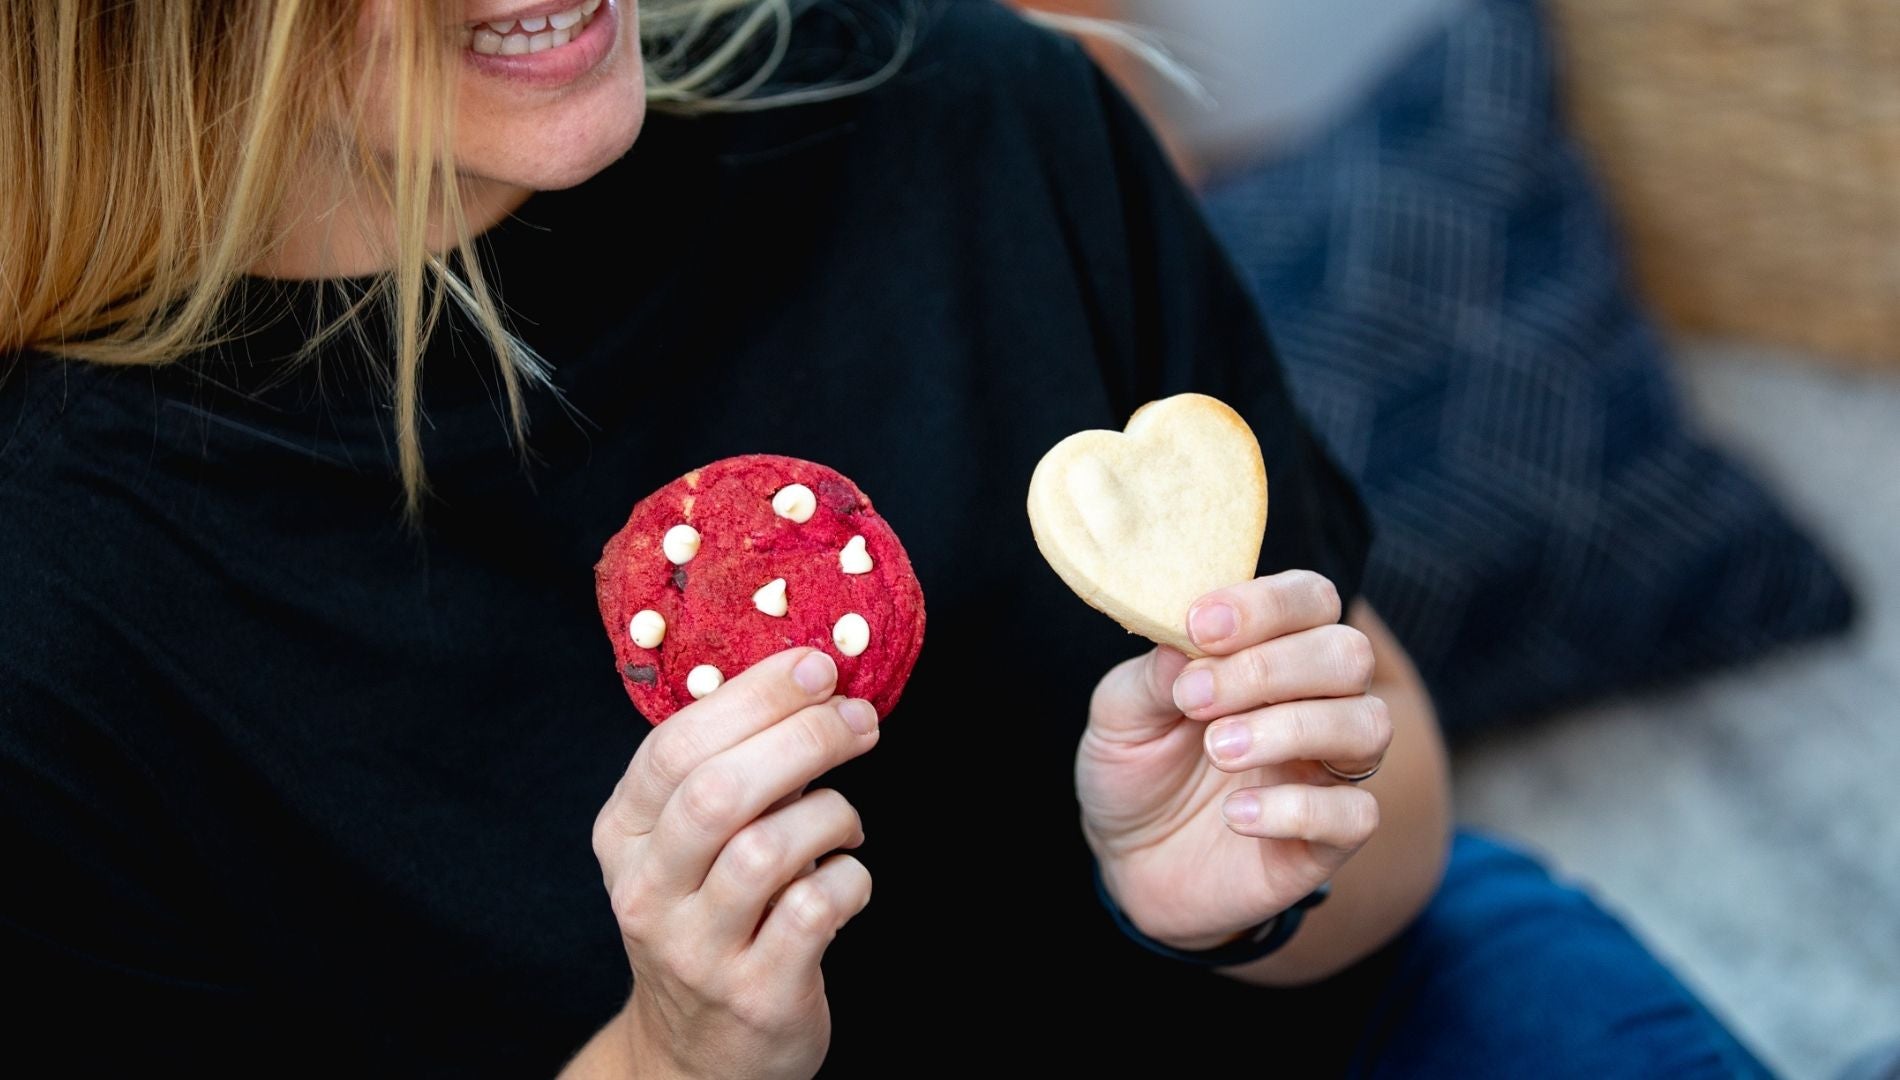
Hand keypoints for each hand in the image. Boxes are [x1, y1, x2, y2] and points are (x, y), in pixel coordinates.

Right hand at [589, 648, 879, 1078]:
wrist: (700, 1055)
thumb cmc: (714, 918)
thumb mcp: (693, 846)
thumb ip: (735, 770)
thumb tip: (815, 684)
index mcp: (623, 836)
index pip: (675, 746)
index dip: (754, 696)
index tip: (817, 666)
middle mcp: (646, 893)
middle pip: (719, 792)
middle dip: (804, 739)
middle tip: (859, 722)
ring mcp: (696, 949)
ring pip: (767, 850)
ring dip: (831, 815)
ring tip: (846, 823)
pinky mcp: (754, 993)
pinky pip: (814, 910)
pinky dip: (850, 878)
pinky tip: (848, 876)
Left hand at [1075, 571, 1391, 951]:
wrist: (1128, 862)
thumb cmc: (1135, 769)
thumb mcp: (1119, 715)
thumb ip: (1153, 675)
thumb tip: (1184, 643)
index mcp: (1271, 652)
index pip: (1310, 599)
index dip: (1265, 605)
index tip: (1200, 627)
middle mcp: (1314, 702)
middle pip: (1347, 653)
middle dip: (1270, 668)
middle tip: (1194, 701)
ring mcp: (1327, 770)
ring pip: (1367, 725)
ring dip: (1290, 728)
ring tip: (1217, 749)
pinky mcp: (1328, 839)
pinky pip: (1356, 815)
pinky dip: (1297, 809)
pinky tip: (1237, 815)